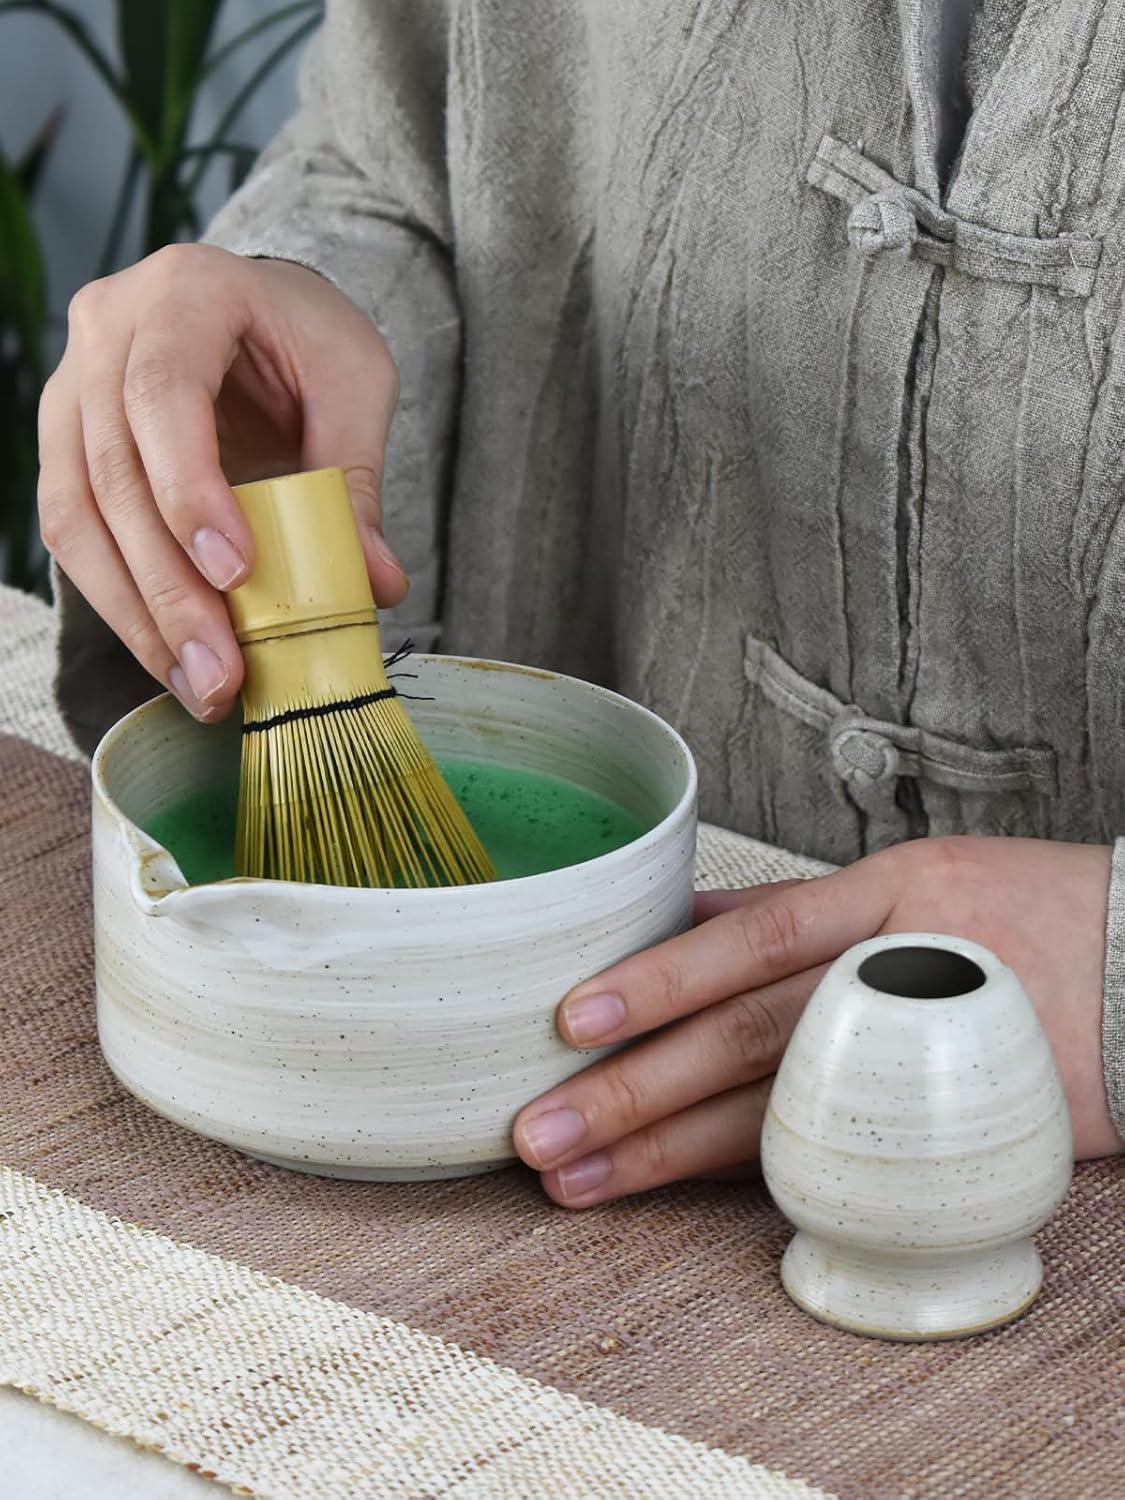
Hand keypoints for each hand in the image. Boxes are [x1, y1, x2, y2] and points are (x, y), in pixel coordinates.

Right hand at [38, 245, 406, 720]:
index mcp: (185, 292)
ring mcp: (71, 389)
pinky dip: (122, 603)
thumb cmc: (307, 339)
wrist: (260, 312)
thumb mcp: (354, 384)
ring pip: (77, 514)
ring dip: (137, 613)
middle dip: (168, 587)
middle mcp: (107, 330)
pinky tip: (171, 656)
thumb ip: (356, 477)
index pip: (163, 391)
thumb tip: (375, 584)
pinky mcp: (65, 447)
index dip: (189, 488)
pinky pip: (74, 534)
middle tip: (221, 671)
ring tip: (199, 684)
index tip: (235, 572)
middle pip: (114, 469)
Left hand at [513, 836, 1120, 1206]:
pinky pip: (847, 1152)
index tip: (567, 1018)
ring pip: (786, 1108)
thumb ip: (795, 909)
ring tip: (579, 1178)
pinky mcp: (969, 1124)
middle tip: (536, 1129)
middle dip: (636, 1085)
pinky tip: (680, 1190)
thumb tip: (681, 915)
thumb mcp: (916, 883)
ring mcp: (934, 1054)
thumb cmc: (1023, 918)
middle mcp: (902, 970)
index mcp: (888, 895)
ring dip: (671, 1149)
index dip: (660, 977)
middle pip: (752, 1035)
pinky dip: (758, 1174)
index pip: (755, 940)